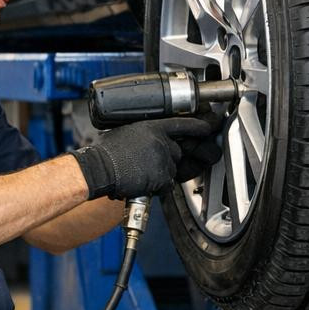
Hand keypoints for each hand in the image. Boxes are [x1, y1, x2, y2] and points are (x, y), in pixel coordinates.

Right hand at [72, 116, 217, 199]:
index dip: (199, 126)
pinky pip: (167, 183)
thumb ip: (146, 135)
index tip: (209, 126)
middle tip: (149, 163)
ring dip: (160, 173)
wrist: (99, 169)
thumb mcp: (127, 132)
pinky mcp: (162, 176)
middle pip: (178, 152)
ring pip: (173, 168)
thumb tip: (156, 142)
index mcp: (152, 127)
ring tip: (139, 171)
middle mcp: (161, 141)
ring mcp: (163, 159)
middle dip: (168, 159)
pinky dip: (157, 185)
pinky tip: (141, 181)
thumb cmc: (106, 153)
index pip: (183, 124)